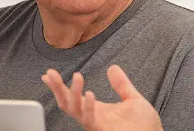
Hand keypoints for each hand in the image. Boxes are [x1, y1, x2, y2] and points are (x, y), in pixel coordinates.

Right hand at [42, 65, 162, 130]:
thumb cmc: (145, 126)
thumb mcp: (132, 99)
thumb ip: (121, 84)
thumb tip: (113, 68)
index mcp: (96, 110)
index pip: (72, 97)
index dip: (59, 86)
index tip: (48, 75)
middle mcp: (93, 118)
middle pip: (67, 104)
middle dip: (57, 90)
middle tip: (50, 74)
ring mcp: (97, 125)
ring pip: (76, 111)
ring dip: (73, 93)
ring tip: (77, 76)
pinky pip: (91, 120)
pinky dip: (88, 106)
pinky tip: (89, 93)